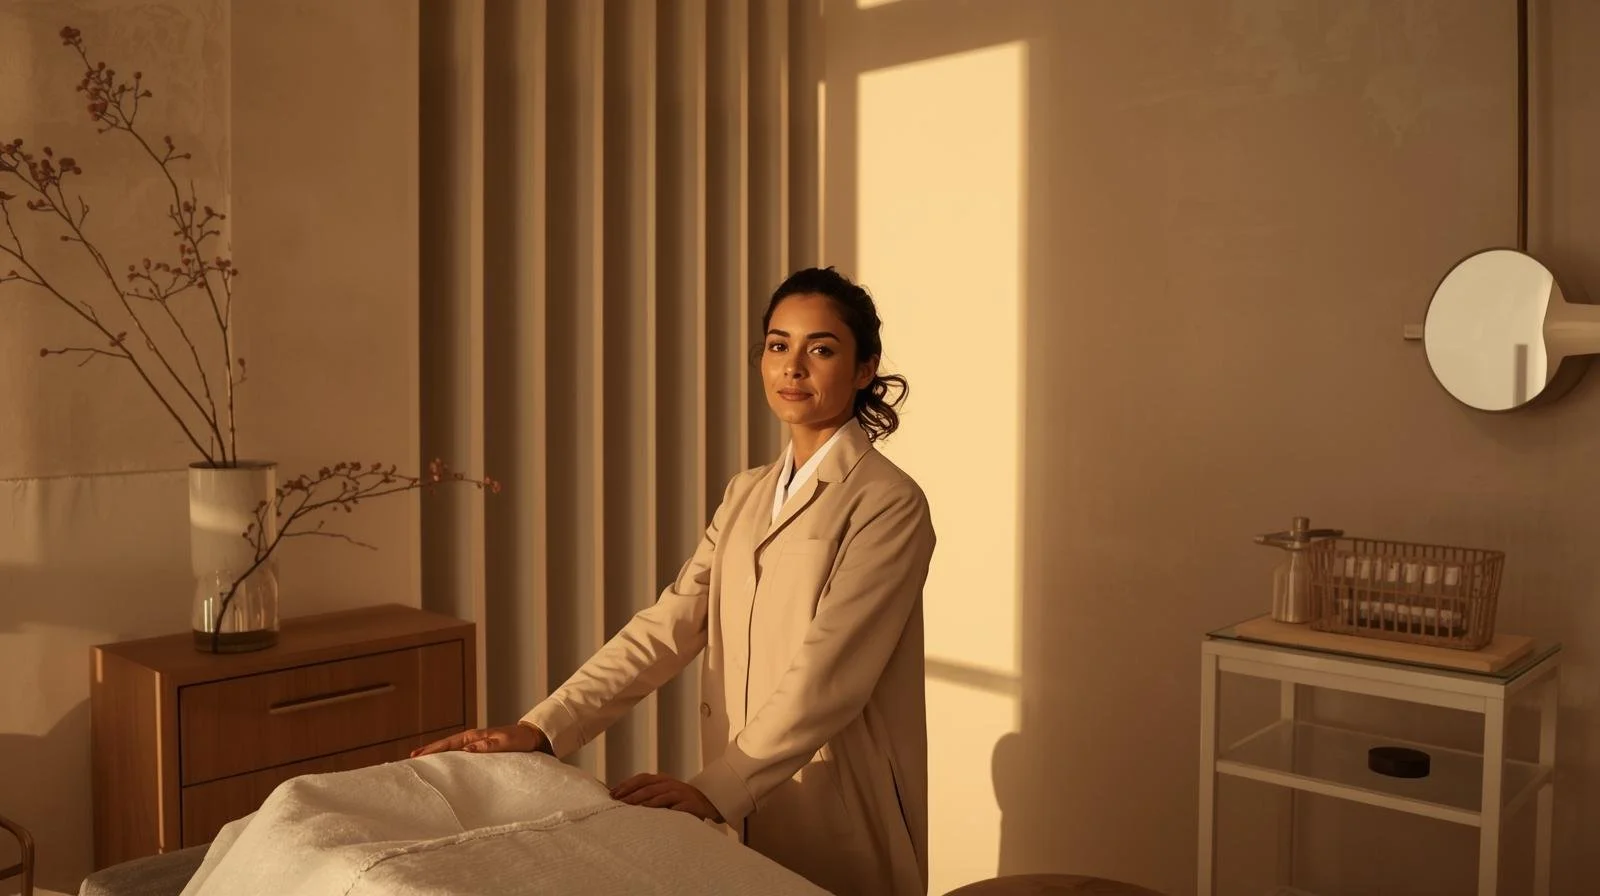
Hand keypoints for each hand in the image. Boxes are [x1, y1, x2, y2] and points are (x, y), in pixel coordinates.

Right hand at [410, 722, 548, 757]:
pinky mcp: (480, 749)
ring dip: (437, 754)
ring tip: (421, 761)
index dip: (433, 749)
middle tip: (411, 759)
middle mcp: (473, 739)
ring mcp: (475, 743)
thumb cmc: (520, 740)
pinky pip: (460, 753)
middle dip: (429, 751)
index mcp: (475, 736)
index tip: (417, 755)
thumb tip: (467, 750)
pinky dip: (449, 757)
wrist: (532, 737)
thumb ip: (488, 746)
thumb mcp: (506, 743)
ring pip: (451, 749)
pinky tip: (444, 764)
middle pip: (446, 745)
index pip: (449, 743)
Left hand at [610, 773, 722, 822]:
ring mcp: (680, 793)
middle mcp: (670, 783)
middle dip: (632, 794)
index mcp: (662, 779)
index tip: (612, 793)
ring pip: (660, 795)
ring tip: (633, 808)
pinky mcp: (690, 804)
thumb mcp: (663, 793)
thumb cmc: (679, 800)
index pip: (642, 778)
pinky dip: (666, 808)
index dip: (626, 784)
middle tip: (619, 803)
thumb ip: (647, 794)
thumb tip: (622, 799)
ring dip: (646, 801)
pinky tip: (656, 814)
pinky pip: (676, 805)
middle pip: (648, 786)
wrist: (707, 802)